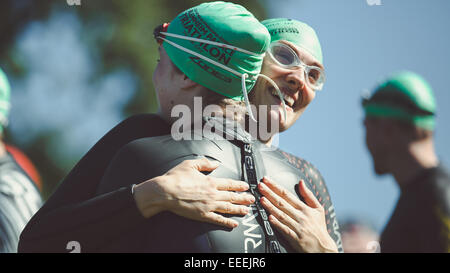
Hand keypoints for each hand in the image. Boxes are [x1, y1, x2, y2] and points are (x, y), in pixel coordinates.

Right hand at [133, 157, 254, 228]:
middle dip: (243, 198)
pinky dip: (227, 222)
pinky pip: (218, 219)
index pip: (229, 184)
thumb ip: (205, 163)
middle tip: (252, 200)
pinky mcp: (202, 215)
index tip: (246, 186)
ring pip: (228, 208)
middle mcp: (212, 194)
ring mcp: (208, 206)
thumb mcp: (191, 164)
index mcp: (211, 181)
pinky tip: (233, 224)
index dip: (239, 185)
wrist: (164, 192)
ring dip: (239, 209)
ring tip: (247, 211)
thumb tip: (216, 163)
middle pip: (232, 197)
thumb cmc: (176, 177)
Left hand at [258, 177, 337, 252]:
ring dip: (270, 207)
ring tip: (261, 199)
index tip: (266, 180)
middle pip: (282, 203)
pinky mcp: (295, 238)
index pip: (287, 195)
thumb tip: (301, 182)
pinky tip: (269, 217)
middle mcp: (301, 216)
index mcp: (305, 208)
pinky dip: (277, 223)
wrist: (323, 247)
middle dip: (270, 193)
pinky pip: (284, 229)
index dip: (276, 186)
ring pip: (281, 215)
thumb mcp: (318, 209)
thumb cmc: (319, 228)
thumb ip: (308, 195)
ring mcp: (298, 227)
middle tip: (260, 186)